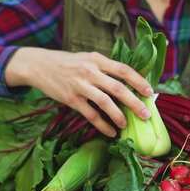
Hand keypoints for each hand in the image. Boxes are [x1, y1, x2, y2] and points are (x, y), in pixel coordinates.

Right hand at [5, 48, 152, 136]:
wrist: (38, 65)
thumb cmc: (67, 63)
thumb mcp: (87, 58)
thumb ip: (105, 68)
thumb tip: (128, 82)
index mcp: (97, 59)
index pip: (123, 70)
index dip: (139, 81)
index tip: (150, 92)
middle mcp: (90, 71)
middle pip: (118, 88)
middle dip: (134, 103)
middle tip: (146, 115)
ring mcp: (80, 85)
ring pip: (105, 103)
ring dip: (119, 116)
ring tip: (126, 125)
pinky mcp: (70, 99)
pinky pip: (90, 115)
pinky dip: (102, 125)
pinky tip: (110, 132)